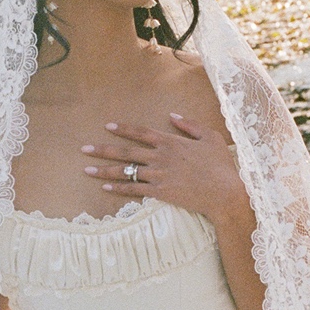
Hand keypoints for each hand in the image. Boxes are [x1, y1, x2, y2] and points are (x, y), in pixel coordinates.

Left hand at [81, 114, 246, 224]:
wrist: (225, 192)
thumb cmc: (221, 164)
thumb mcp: (210, 137)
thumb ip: (190, 125)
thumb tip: (172, 116)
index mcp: (171, 142)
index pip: (141, 133)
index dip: (123, 129)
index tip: (107, 126)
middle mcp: (161, 157)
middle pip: (126, 152)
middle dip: (103, 149)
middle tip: (84, 149)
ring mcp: (159, 176)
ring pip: (126, 171)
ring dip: (104, 171)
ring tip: (86, 170)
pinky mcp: (160, 193)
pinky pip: (134, 190)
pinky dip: (119, 189)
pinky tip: (105, 188)